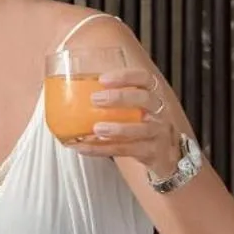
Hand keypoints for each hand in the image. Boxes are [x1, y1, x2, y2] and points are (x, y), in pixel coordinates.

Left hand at [67, 68, 181, 176]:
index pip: (145, 79)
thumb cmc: (141, 126)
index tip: (103, 78)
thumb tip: (68, 88)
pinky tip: (84, 148)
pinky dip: (103, 149)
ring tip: (96, 128)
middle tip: (95, 99)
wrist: (166, 157)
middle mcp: (159, 112)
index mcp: (152, 96)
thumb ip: (110, 99)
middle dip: (120, 97)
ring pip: (141, 129)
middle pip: (145, 99)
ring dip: (117, 128)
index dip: (126, 76)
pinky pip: (127, 151)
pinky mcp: (152, 153)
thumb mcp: (133, 110)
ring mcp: (158, 134)